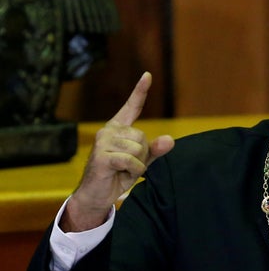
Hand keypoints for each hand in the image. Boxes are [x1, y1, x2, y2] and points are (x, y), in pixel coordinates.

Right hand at [60, 72, 174, 231]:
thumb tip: (170, 139)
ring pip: (139, 150)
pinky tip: (120, 175)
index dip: (140, 91)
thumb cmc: (118, 175)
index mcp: (118, 129)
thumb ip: (155, 150)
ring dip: (137, 166)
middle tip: (128, 166)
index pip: (132, 107)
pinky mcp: (101, 156)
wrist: (97, 195)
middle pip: (143, 138)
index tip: (148, 75)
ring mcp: (103, 142)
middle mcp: (108, 131)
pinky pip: (131, 161)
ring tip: (122, 170)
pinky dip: (133, 171)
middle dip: (143, 156)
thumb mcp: (141, 162)